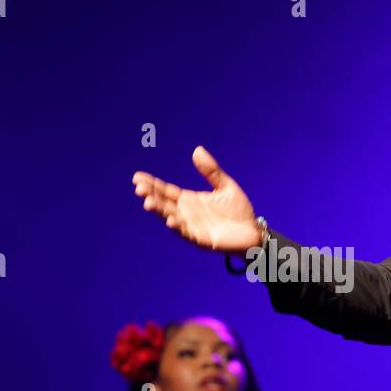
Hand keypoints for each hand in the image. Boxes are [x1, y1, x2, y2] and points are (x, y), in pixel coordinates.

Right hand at [132, 146, 261, 253]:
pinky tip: (170, 220)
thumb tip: (197, 150)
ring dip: (159, 211)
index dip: (152, 184)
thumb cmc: (238, 211)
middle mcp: (187, 213)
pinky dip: (178, 227)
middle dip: (151, 196)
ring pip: (171, 218)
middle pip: (164, 203)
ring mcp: (192, 227)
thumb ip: (211, 171)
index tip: (137, 177)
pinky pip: (187, 233)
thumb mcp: (225, 186)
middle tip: (138, 188)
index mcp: (189, 200)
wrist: (253, 232)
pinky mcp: (201, 240)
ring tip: (147, 203)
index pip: (166, 191)